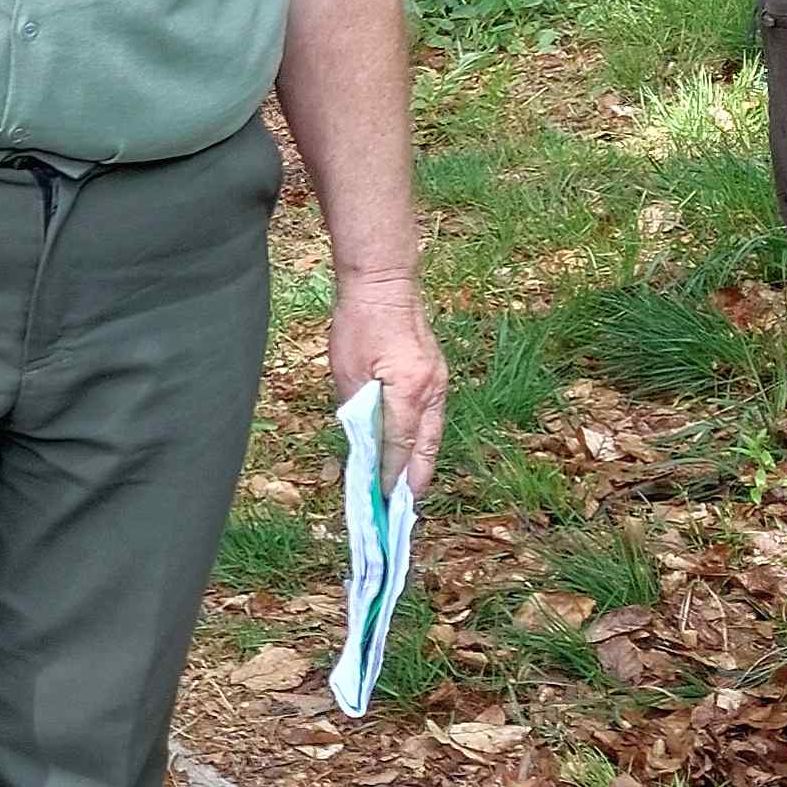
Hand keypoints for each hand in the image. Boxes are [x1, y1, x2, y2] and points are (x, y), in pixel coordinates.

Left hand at [328, 271, 447, 493]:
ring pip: (433, 431)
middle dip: (415, 477)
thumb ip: (357, 410)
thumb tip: (361, 441)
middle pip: (426, 445)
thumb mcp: (347, 372)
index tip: (379, 496)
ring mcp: (439, 381)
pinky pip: (433, 414)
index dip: (388, 474)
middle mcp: (432, 390)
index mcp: (409, 391)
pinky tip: (413, 446)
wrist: (384, 283)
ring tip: (408, 484)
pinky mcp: (437, 373)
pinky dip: (423, 434)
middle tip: (402, 503)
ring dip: (421, 458)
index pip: (399, 446)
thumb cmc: (359, 323)